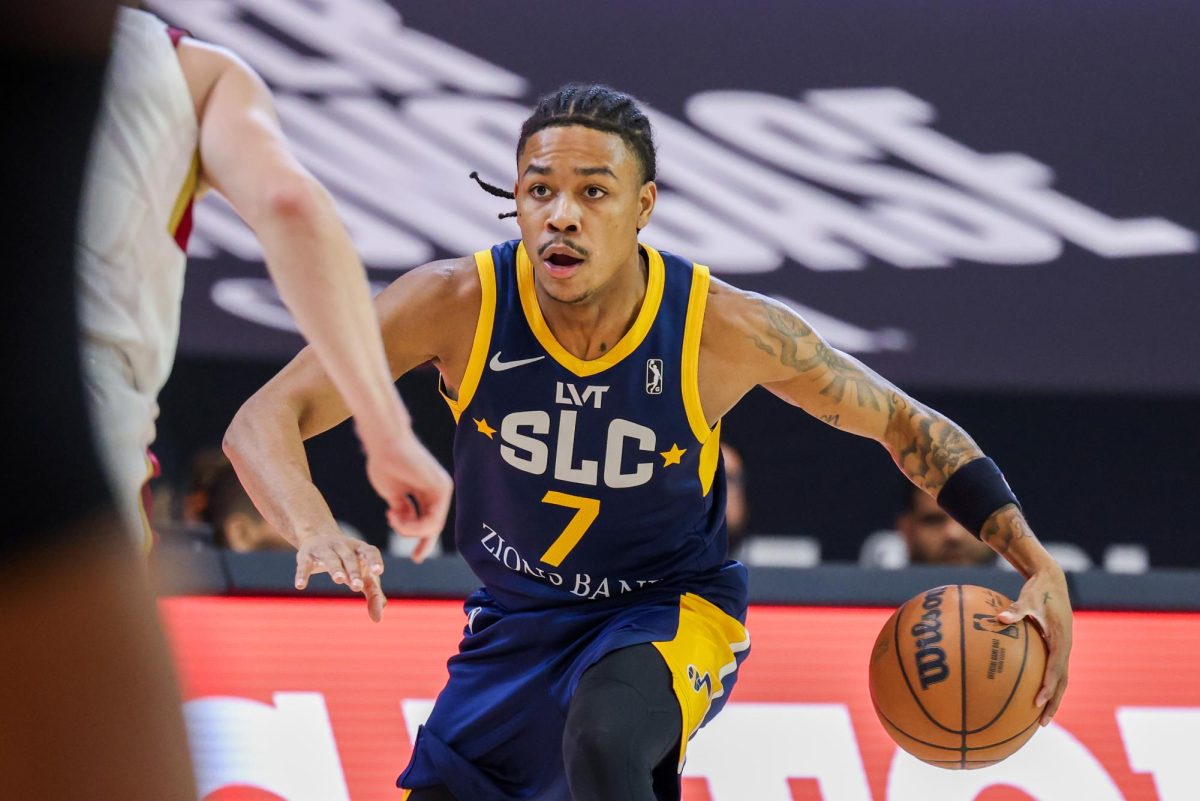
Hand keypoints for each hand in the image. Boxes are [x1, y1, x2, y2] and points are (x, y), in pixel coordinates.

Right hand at [294, 532, 387, 621]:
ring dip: (336, 569)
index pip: (370, 552)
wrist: (319, 535)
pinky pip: (304, 565)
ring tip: (339, 580)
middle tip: (357, 586)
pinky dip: (302, 574)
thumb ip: (373, 594)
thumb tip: (377, 619)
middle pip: (349, 558)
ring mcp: (324, 549)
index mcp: (360, 549)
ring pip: (331, 558)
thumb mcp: (363, 574)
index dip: (374, 561)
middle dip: (354, 571)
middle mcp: (343, 546)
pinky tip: (300, 586)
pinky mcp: (306, 555)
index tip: (378, 572)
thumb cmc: (349, 561)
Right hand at [361, 428, 452, 563]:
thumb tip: (405, 524)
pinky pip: (432, 520)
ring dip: (409, 530)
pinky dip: (414, 526)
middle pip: (432, 526)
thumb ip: (402, 510)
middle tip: (413, 555)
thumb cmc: (384, 463)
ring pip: (432, 526)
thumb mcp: (393, 494)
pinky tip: (395, 516)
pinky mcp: (441, 489)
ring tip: (392, 518)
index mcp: (428, 492)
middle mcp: (439, 491)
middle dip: (418, 540)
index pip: (429, 521)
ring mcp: (442, 489)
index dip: (422, 541)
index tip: (416, 558)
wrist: (384, 442)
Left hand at [996, 567, 1072, 725]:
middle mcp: (1064, 646)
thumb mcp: (1027, 598)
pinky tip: (1029, 692)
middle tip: (1042, 722)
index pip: (1055, 669)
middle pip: (1062, 681)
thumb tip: (998, 617)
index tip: (1037, 702)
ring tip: (1039, 717)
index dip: (1047, 687)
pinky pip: (1052, 669)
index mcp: (1061, 639)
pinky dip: (1046, 683)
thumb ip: (1015, 610)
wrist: (1052, 579)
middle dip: (1053, 703)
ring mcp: (1062, 647)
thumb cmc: (1038, 589)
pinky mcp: (1056, 645)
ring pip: (1060, 678)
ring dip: (1052, 697)